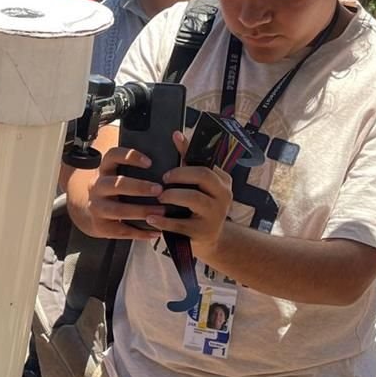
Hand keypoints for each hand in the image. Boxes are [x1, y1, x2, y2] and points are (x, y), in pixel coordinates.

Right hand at [84, 146, 165, 240]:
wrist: (91, 211)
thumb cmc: (116, 190)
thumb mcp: (119, 174)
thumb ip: (139, 166)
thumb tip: (171, 147)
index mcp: (105, 169)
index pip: (113, 156)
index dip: (130, 157)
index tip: (149, 162)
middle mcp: (98, 186)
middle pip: (115, 184)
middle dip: (138, 187)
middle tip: (159, 190)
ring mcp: (97, 207)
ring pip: (117, 209)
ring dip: (140, 211)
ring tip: (161, 212)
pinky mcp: (100, 226)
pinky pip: (121, 230)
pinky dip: (139, 232)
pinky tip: (155, 231)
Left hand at [144, 131, 232, 255]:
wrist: (210, 242)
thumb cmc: (198, 208)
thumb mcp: (197, 186)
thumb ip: (188, 163)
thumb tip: (177, 135)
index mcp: (222, 181)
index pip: (205, 161)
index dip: (187, 153)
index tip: (174, 140)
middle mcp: (224, 196)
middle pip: (203, 175)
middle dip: (179, 174)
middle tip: (163, 179)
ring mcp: (215, 215)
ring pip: (193, 198)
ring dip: (171, 195)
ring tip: (159, 197)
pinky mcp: (204, 232)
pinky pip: (180, 224)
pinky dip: (163, 221)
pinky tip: (151, 218)